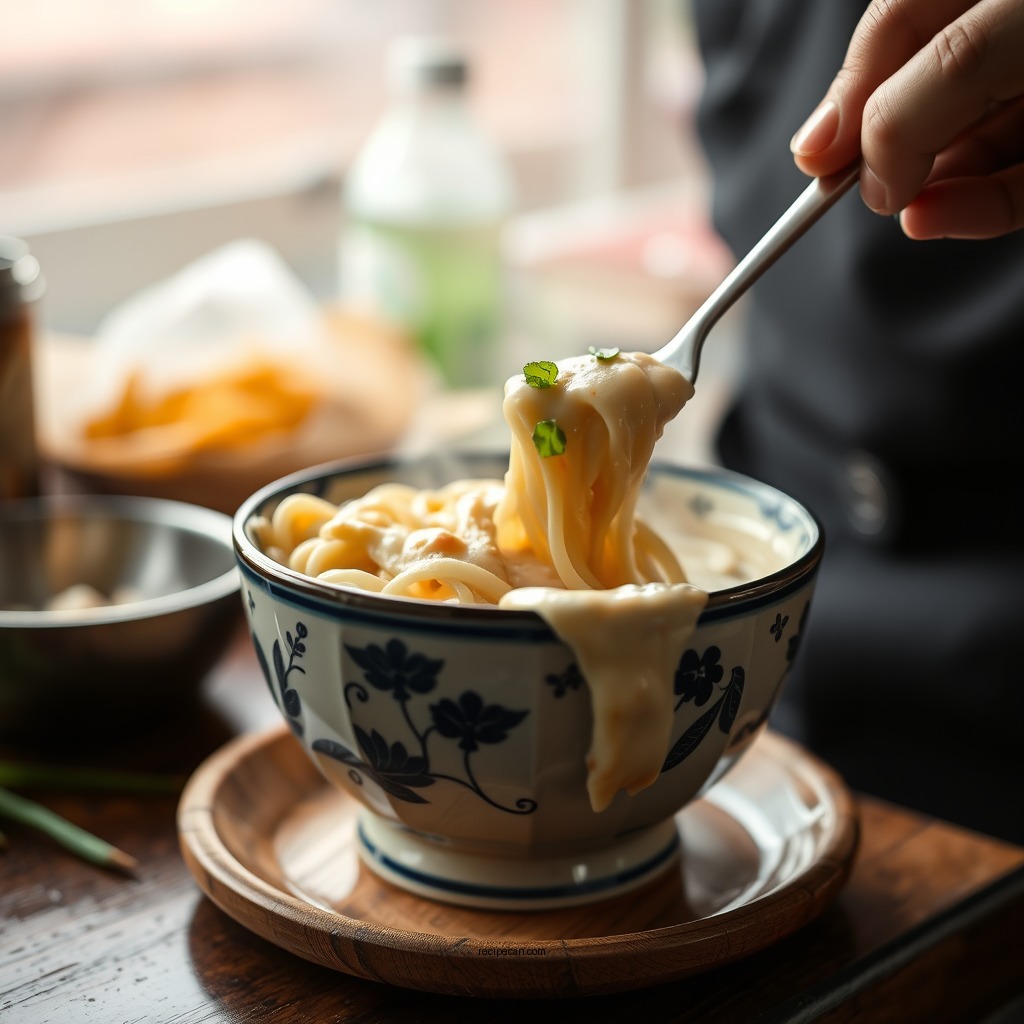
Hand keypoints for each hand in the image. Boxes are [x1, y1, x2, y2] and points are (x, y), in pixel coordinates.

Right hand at [789, 0, 1023, 238]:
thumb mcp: (987, 43)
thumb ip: (920, 95)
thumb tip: (868, 177)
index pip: (899, 20)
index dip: (850, 88)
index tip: (814, 158)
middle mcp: (1013, 36)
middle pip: (931, 88)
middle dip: (889, 146)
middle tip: (858, 188)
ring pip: (977, 144)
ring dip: (931, 188)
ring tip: (901, 209)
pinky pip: (1023, 185)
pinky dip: (979, 210)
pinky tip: (935, 220)